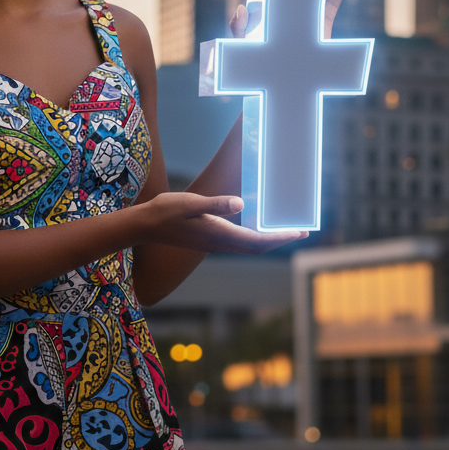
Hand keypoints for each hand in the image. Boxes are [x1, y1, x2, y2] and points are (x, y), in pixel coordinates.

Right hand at [135, 192, 306, 253]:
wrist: (146, 226)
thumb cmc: (167, 211)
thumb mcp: (191, 203)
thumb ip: (216, 204)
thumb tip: (240, 203)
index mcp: (219, 234)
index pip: (258, 240)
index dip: (280, 237)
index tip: (299, 232)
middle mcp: (220, 242)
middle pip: (258, 246)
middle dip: (281, 240)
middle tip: (301, 231)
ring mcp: (214, 243)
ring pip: (249, 246)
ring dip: (269, 240)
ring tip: (284, 230)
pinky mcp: (209, 239)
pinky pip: (239, 242)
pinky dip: (254, 237)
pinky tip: (256, 227)